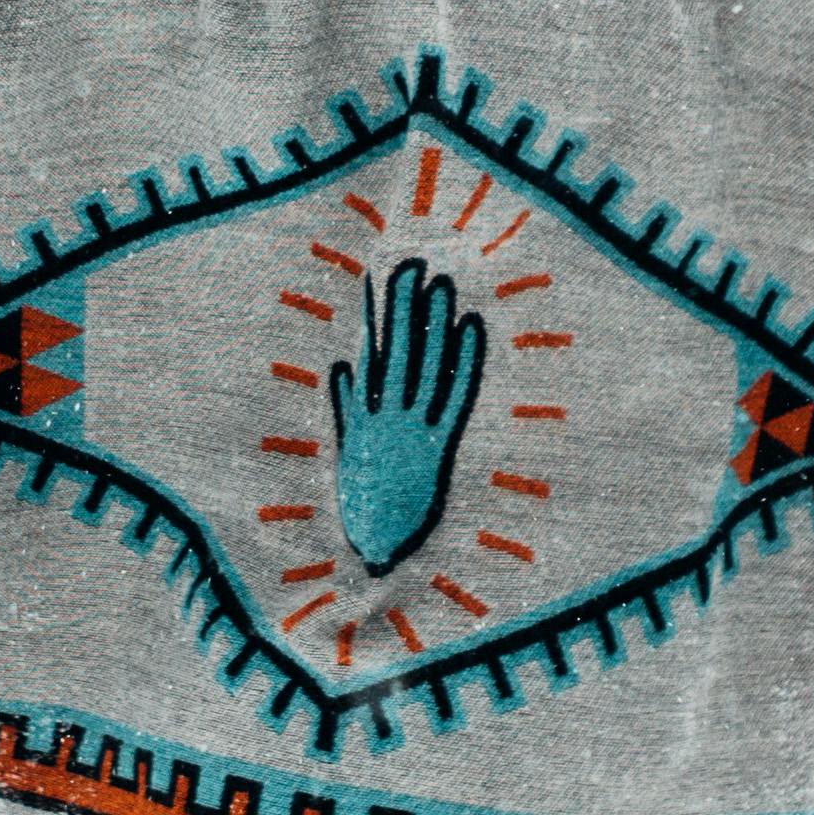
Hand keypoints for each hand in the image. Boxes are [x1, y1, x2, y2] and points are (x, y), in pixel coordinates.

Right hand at [330, 256, 485, 573]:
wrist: (377, 549)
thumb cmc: (362, 504)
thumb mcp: (349, 453)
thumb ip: (345, 409)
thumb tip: (342, 366)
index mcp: (362, 416)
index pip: (373, 353)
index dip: (382, 314)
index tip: (385, 276)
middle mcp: (386, 418)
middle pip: (398, 352)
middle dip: (405, 308)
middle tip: (414, 264)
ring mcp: (411, 431)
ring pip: (425, 367)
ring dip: (434, 325)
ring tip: (442, 285)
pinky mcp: (438, 449)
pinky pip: (454, 397)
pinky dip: (463, 362)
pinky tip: (472, 328)